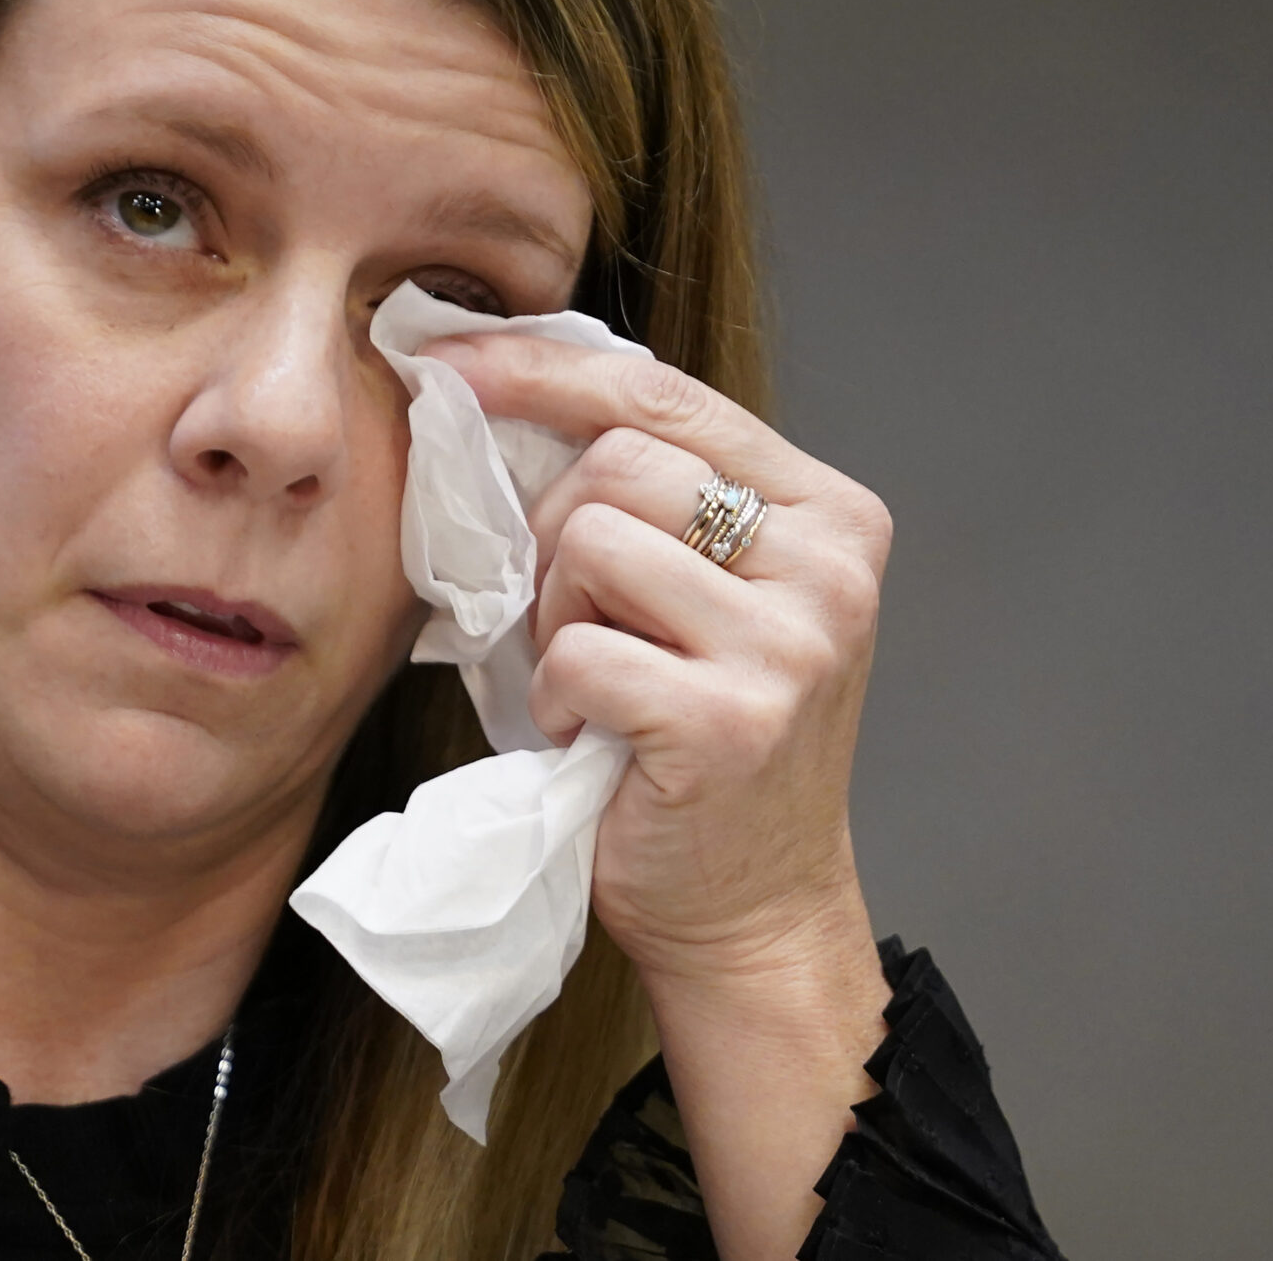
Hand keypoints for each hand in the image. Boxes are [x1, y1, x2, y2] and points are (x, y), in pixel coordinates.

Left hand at [422, 332, 890, 985]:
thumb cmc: (697, 745)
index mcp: (828, 512)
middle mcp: (828, 565)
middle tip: (565, 621)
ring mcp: (790, 644)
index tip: (444, 362)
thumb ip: (644, 501)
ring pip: (592, 544)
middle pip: (617, 462)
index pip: (665, 395)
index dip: (541, 368)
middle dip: (552, 535)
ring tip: (591, 683)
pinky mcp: (732, 721)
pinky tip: (590, 736)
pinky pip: (578, 653)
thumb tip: (488, 391)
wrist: (749, 911)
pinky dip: (554, 697)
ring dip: (555, 619)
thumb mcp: (698, 598)